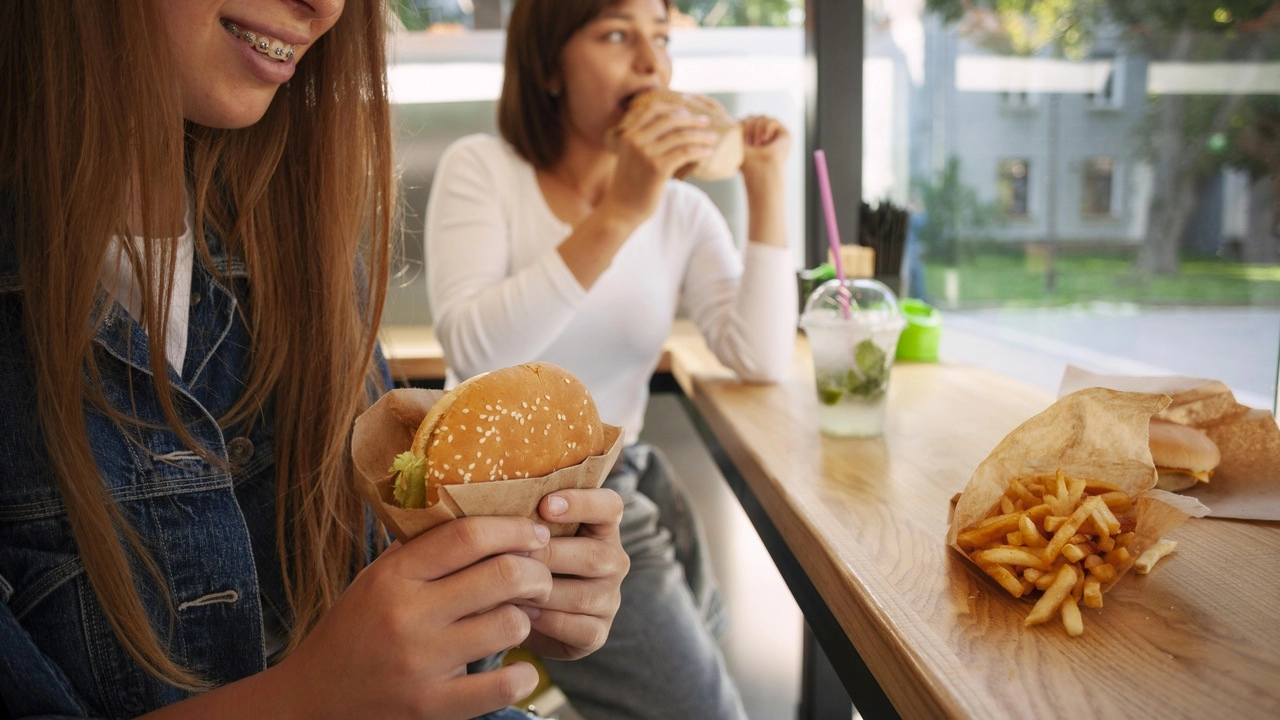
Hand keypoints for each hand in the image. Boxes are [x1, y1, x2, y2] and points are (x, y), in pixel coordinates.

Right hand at [271, 516, 553, 719]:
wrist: (312, 700)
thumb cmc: (355, 630)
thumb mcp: (376, 579)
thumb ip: (421, 551)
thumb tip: (481, 512)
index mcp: (393, 576)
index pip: (467, 536)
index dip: (513, 529)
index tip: (535, 532)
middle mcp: (407, 615)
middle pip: (501, 575)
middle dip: (536, 572)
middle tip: (540, 577)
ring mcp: (421, 663)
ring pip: (510, 624)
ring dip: (525, 619)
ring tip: (517, 619)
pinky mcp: (431, 706)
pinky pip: (502, 686)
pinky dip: (523, 675)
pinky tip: (519, 667)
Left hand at [520, 488, 627, 660]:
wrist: (525, 614)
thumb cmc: (525, 561)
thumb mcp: (528, 535)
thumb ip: (524, 518)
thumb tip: (494, 506)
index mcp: (602, 527)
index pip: (610, 507)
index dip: (582, 503)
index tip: (545, 505)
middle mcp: (613, 560)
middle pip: (595, 555)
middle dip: (548, 555)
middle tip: (511, 555)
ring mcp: (609, 598)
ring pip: (583, 595)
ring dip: (542, 592)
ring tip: (507, 588)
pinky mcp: (598, 632)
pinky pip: (578, 628)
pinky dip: (547, 622)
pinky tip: (520, 614)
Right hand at [603, 99, 717, 225]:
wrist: (621, 209)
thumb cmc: (629, 184)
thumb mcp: (629, 156)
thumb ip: (642, 141)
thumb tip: (671, 129)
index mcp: (627, 134)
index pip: (653, 110)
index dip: (673, 108)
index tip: (688, 113)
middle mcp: (635, 140)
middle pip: (670, 120)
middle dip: (691, 120)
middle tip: (705, 122)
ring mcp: (646, 154)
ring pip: (681, 136)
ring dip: (701, 136)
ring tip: (712, 139)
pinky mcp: (658, 168)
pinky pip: (685, 153)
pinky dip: (700, 151)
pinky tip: (707, 153)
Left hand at [739, 114, 790, 179]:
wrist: (760, 170)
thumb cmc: (747, 162)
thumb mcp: (737, 142)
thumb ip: (736, 127)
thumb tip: (728, 116)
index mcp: (751, 137)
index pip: (745, 119)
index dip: (741, 124)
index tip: (741, 139)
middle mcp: (763, 135)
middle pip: (753, 116)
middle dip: (748, 126)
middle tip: (749, 143)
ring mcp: (774, 135)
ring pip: (762, 117)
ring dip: (756, 129)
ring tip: (757, 144)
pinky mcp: (785, 135)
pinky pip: (773, 120)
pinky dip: (767, 128)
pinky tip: (765, 140)